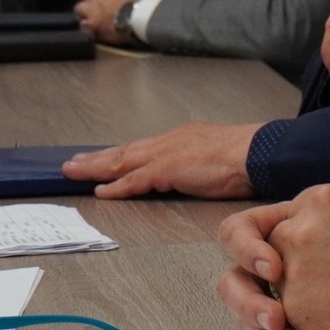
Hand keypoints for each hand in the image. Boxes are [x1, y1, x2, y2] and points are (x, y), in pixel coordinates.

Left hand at [62, 121, 260, 198]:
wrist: (258, 152)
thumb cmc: (246, 156)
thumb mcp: (216, 154)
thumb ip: (197, 163)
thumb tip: (191, 173)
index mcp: (181, 138)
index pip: (141, 147)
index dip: (117, 154)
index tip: (98, 158)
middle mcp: (170, 141)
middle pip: (125, 151)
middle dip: (96, 158)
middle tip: (72, 164)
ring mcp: (168, 154)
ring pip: (123, 161)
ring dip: (96, 168)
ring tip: (74, 172)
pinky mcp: (170, 168)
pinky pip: (136, 179)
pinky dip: (117, 186)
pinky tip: (102, 191)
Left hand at [74, 0, 160, 44]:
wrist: (143, 13)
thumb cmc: (148, 0)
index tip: (113, 3)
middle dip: (95, 5)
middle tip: (102, 13)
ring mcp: (93, 6)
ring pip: (81, 8)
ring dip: (86, 15)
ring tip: (93, 23)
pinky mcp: (92, 22)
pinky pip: (83, 25)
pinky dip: (87, 28)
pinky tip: (92, 32)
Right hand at [217, 202, 329, 329]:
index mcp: (291, 225)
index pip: (244, 229)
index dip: (248, 246)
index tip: (275, 270)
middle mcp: (279, 260)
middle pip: (237, 278)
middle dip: (249, 300)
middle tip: (278, 317)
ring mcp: (283, 295)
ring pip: (246, 310)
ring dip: (259, 324)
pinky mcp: (294, 324)